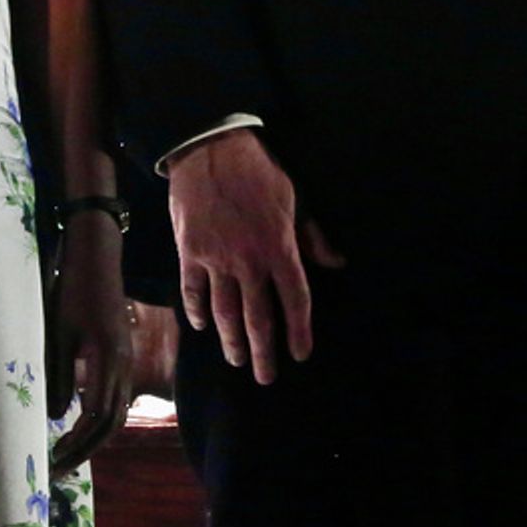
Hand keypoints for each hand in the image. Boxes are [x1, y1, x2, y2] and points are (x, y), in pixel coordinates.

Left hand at [47, 211, 132, 474]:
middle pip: (112, 422)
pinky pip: (117, 396)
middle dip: (85, 449)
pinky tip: (78, 422)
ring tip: (67, 452)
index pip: (97, 417)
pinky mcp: (123, 354)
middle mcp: (124, 363)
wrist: (98, 259)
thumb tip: (57, 417)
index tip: (52, 460)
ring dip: (93, 438)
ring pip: (118, 411)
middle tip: (57, 468)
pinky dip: (100, 419)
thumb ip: (60, 376)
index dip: (76, 443)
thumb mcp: (59, 335)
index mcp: (109, 359)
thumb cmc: (74, 292)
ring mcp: (127, 359)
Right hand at [168, 128, 344, 385]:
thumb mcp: (296, 198)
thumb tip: (336, 263)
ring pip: (224, 312)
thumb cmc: (260, 172)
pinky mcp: (189, 253)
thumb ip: (312, 236)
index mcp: (279, 246)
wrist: (212, 149)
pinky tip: (203, 327)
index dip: (299, 329)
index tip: (301, 354)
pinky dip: (198, 313)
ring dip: (231, 340)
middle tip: (266, 377)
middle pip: (257, 317)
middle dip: (263, 351)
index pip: (295, 298)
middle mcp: (248, 260)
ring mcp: (216, 259)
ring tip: (236, 360)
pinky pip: (193, 292)